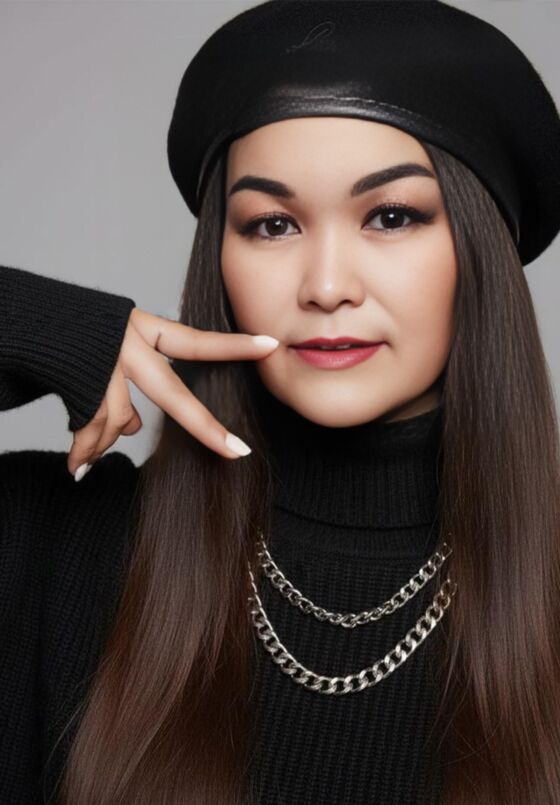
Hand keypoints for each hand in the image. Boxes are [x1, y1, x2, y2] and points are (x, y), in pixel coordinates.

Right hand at [67, 307, 279, 479]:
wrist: (24, 321)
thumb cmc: (76, 336)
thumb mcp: (115, 347)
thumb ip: (134, 384)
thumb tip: (135, 430)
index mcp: (143, 330)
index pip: (196, 340)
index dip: (234, 346)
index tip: (272, 345)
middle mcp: (128, 345)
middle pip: (172, 395)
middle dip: (205, 428)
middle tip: (237, 453)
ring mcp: (105, 365)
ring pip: (121, 421)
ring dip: (102, 444)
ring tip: (84, 464)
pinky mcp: (80, 384)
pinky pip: (93, 428)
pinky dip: (84, 450)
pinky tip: (78, 467)